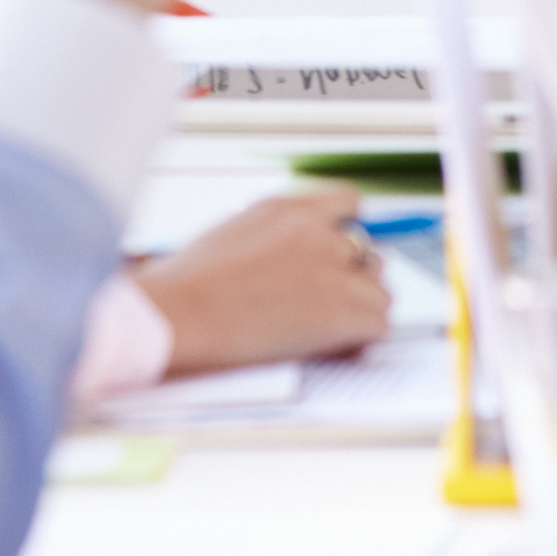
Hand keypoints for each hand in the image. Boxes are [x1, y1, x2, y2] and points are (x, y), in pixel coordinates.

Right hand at [135, 183, 393, 373]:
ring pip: (380, 292)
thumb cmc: (182, 287)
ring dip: (361, 312)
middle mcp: (319, 233)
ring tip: (329, 332)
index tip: (334, 258)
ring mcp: (334, 270)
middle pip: (369, 253)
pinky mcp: (343, 311)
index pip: (349, 204)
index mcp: (289, 210)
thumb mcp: (228, 235)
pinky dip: (361, 342)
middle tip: (327, 306)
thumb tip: (286, 259)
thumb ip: (270, 238)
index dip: (345, 234)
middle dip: (354, 279)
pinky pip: (379, 326)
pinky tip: (335, 350)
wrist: (177, 316)